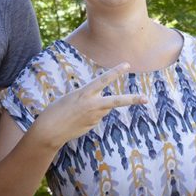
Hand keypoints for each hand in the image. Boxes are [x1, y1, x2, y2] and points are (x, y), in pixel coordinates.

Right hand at [32, 62, 147, 148]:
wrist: (49, 130)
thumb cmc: (56, 110)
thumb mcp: (71, 98)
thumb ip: (89, 99)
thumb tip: (105, 108)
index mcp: (84, 93)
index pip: (103, 80)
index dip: (116, 71)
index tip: (127, 65)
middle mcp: (92, 105)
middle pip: (117, 101)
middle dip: (132, 99)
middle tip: (146, 99)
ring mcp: (94, 117)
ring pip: (102, 108)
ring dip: (96, 107)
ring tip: (76, 111)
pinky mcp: (92, 126)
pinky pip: (95, 117)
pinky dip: (89, 116)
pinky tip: (76, 120)